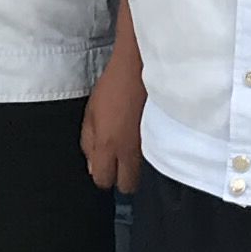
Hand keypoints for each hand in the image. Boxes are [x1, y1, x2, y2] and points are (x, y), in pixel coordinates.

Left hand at [79, 54, 144, 194]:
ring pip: (142, 173)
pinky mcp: (163, 138)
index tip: (105, 164)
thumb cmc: (114, 85)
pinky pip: (154, 158)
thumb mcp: (90, 112)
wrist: (143, 65)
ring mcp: (148, 146)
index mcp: (108, 145)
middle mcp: (130, 151)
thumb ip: (88, 142)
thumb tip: (92, 167)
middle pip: (127, 186)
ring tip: (133, 146)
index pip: (103, 180)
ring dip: (136, 166)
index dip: (102, 174)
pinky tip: (145, 139)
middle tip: (120, 161)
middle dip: (122, 178)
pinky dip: (149, 154)